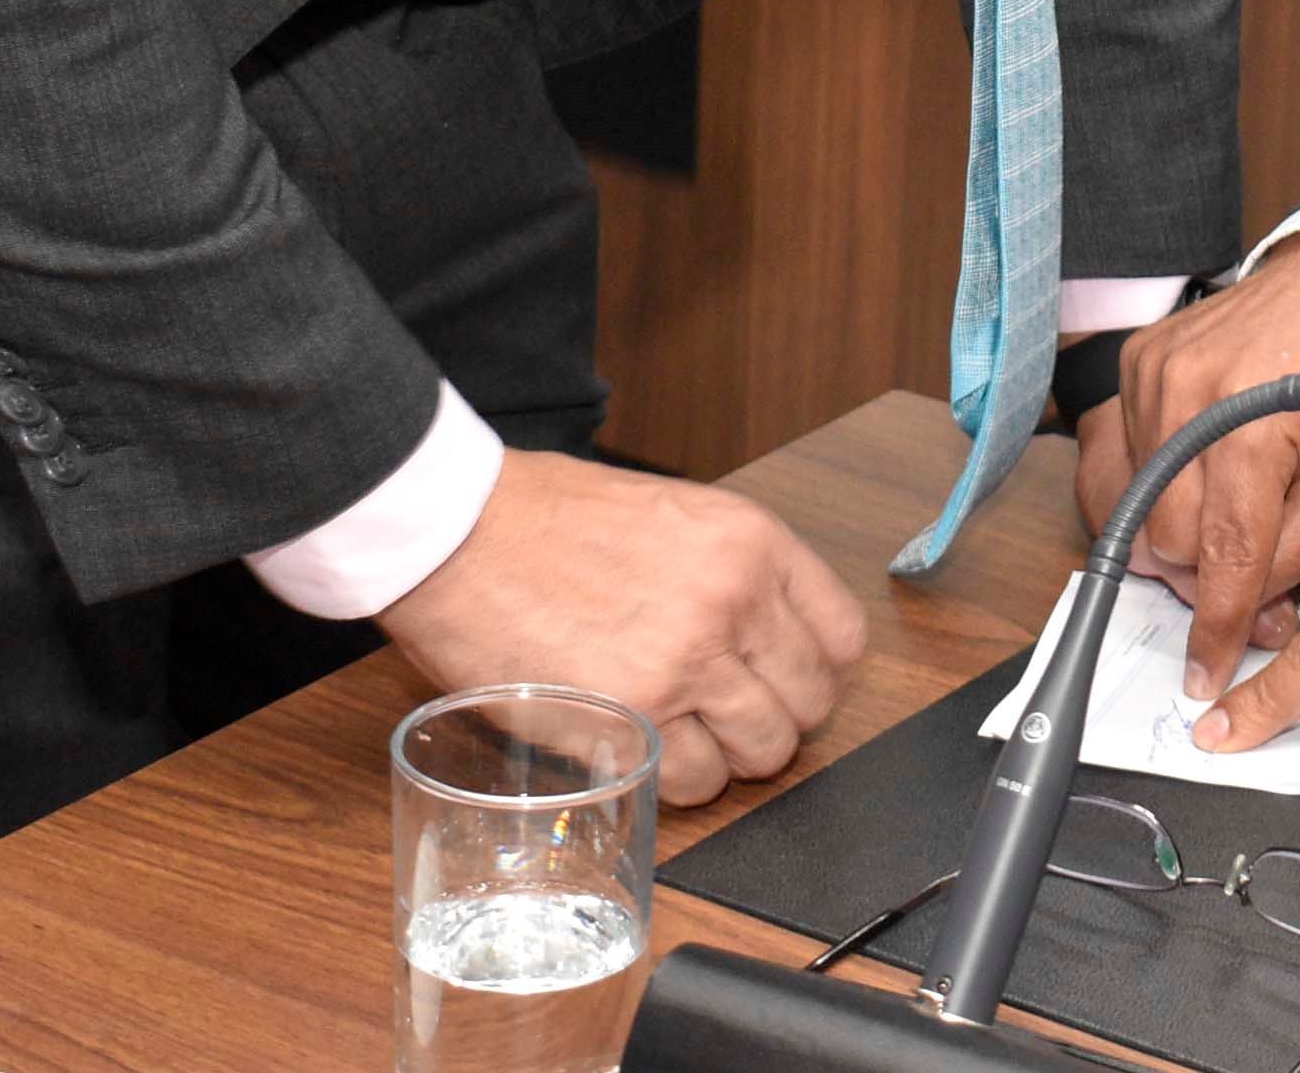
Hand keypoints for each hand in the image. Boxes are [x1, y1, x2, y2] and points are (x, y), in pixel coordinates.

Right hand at [374, 451, 866, 807]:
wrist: (458, 536)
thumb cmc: (545, 519)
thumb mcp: (671, 516)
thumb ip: (727, 571)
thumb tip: (764, 633)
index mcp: (750, 543)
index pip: (841, 636)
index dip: (814, 669)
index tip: (785, 680)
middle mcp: (734, 604)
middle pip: (808, 703)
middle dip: (773, 718)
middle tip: (726, 716)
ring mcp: (687, 667)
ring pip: (762, 752)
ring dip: (729, 756)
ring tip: (684, 736)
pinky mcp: (634, 723)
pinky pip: (694, 783)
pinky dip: (678, 781)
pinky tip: (646, 752)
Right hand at [1078, 229, 1299, 693]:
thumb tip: (1252, 606)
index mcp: (1253, 426)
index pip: (1222, 556)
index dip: (1217, 626)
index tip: (1209, 671)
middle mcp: (1188, 397)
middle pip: (1168, 541)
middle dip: (1208, 579)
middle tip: (1255, 585)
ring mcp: (1153, 374)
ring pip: (1137, 506)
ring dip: (1181, 531)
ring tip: (1234, 521)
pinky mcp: (1137, 362)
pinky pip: (1120, 458)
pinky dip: (1153, 485)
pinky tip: (1198, 479)